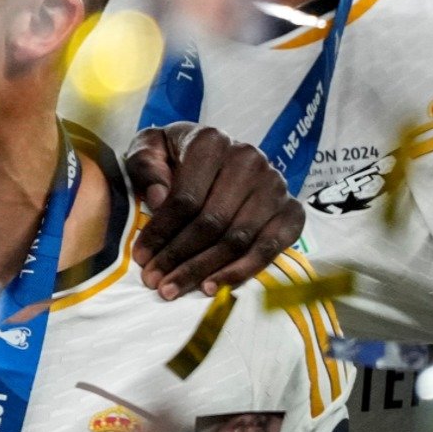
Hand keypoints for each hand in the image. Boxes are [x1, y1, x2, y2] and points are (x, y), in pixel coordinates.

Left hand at [128, 123, 301, 297]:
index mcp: (211, 142)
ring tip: (174, 289)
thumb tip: (159, 198)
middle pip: (212, 223)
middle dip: (179, 258)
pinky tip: (213, 286)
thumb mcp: (149, 149)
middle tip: (155, 282)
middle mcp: (249, 161)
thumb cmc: (175, 155)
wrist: (215, 154)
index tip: (140, 258)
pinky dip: (241, 271)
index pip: (185, 198)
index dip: (161, 232)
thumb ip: (145, 167)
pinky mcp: (292, 210)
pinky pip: (269, 249)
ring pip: (238, 240)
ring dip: (204, 270)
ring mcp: (275, 186)